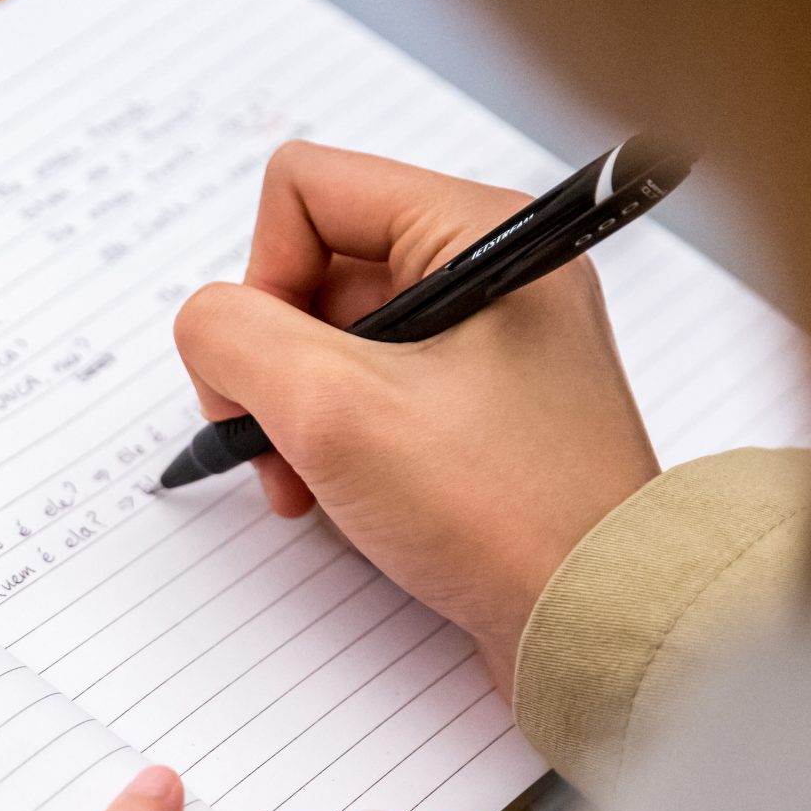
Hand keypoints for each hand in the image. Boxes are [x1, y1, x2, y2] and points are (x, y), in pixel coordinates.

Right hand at [175, 142, 658, 692]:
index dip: (261, 276)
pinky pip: (371, 394)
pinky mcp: (482, 411)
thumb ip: (235, 337)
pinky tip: (336, 501)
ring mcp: (488, 344)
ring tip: (306, 485)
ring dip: (294, 412)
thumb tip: (208, 327)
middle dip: (272, 361)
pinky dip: (333, 444)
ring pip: (332, 339)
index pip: (305, 189)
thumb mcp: (332, 408)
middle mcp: (486, 272)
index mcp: (473, 231)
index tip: (270, 369)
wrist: (602, 621)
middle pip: (313, 268)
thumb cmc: (502, 511)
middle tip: (278, 442)